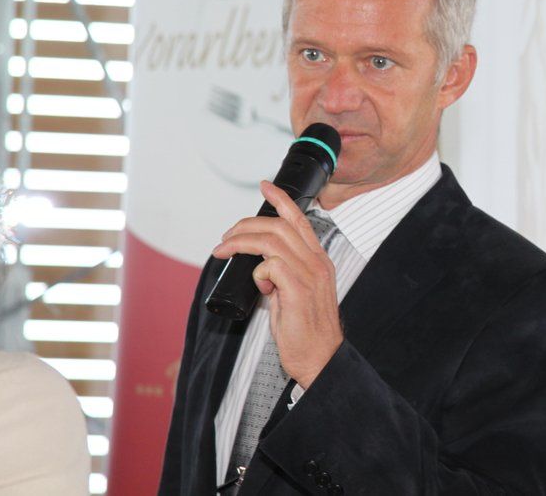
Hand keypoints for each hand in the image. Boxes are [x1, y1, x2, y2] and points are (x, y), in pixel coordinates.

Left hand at [211, 180, 342, 388]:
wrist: (321, 359)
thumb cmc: (307, 331)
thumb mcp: (296, 295)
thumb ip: (281, 277)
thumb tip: (259, 269)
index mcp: (318, 261)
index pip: (300, 220)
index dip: (281, 200)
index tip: (265, 186)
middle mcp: (317, 263)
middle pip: (279, 226)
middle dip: (246, 225)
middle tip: (226, 237)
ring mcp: (309, 275)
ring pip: (272, 241)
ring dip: (241, 242)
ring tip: (224, 251)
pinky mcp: (298, 291)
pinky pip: (270, 266)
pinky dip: (256, 272)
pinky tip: (258, 287)